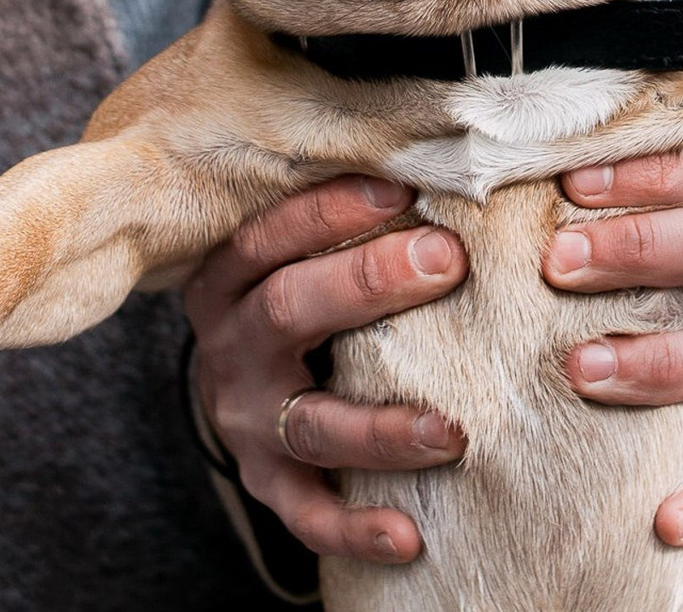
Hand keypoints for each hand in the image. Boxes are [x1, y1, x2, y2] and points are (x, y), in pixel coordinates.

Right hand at [185, 177, 469, 563]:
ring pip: (312, 423)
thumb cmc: (297, 292)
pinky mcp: (270, 482)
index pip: (268, 235)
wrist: (241, 384)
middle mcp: (231, 349)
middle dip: (369, 282)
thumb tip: (437, 148)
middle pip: (289, 309)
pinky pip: (308, 513)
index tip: (403, 188)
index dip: (330, 211)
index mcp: (228, 280)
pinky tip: (409, 535)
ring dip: (383, 427)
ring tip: (453, 429)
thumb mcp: (292, 249)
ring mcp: (249, 421)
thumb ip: (343, 212)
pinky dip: (357, 527)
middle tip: (447, 260)